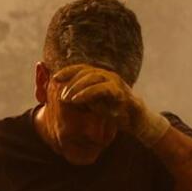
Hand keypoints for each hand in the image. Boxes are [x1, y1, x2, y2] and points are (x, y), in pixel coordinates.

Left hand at [51, 64, 171, 146]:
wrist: (137, 122)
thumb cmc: (116, 112)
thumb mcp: (94, 104)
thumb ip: (82, 98)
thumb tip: (62, 97)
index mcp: (102, 77)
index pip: (83, 68)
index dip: (68, 71)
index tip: (54, 78)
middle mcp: (109, 76)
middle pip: (86, 71)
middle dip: (71, 81)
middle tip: (60, 95)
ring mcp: (116, 83)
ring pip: (94, 76)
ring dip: (77, 86)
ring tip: (67, 98)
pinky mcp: (122, 93)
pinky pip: (103, 89)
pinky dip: (88, 93)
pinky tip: (77, 100)